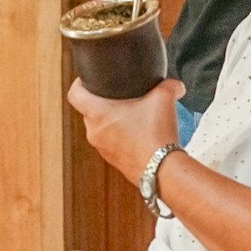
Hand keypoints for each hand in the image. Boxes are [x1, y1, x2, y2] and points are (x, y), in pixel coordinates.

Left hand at [67, 77, 182, 180]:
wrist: (162, 170)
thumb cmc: (155, 135)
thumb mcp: (164, 99)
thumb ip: (169, 86)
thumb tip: (176, 85)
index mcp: (97, 114)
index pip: (74, 95)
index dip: (78, 83)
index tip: (86, 80)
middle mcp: (94, 132)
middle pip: (89, 111)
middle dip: (103, 102)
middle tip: (120, 97)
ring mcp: (102, 149)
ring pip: (101, 128)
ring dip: (113, 121)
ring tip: (132, 116)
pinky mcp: (113, 161)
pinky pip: (111, 143)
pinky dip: (121, 136)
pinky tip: (138, 134)